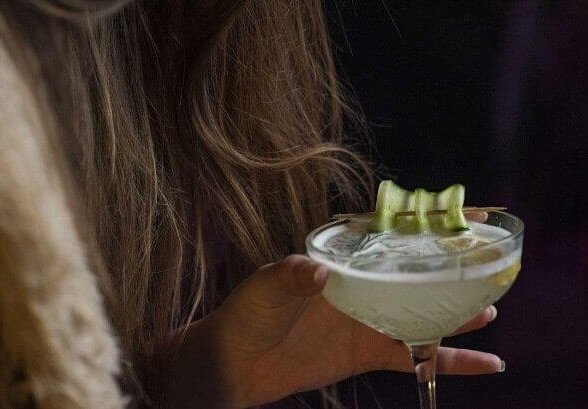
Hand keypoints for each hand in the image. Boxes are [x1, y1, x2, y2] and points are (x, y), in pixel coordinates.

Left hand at [144, 212, 499, 407]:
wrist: (235, 363)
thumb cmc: (247, 313)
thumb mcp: (265, 287)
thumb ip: (289, 275)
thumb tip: (316, 273)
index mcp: (340, 261)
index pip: (387, 239)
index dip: (422, 230)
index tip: (461, 219)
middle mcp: (359, 287)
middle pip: (412, 277)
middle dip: (448, 273)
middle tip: (485, 270)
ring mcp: (366, 320)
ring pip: (421, 315)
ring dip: (455, 315)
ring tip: (489, 310)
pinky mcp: (367, 351)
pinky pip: (414, 356)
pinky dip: (446, 361)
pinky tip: (481, 363)